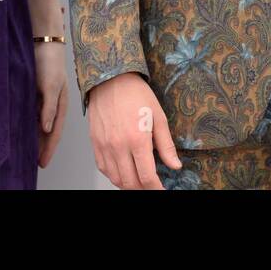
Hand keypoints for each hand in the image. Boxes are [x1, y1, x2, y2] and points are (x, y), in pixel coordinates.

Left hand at [34, 40, 68, 168]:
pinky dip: (26, 124)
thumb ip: (49, 108)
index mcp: (61, 105)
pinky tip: (19, 131)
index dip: (49, 148)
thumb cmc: (50, 63)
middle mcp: (52, 105)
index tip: (42, 163)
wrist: (43, 42)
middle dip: (41, 147)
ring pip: (37, 124)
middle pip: (46, 131)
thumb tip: (48, 130)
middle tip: (32, 164)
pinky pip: (29, 114)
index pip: (55, 132)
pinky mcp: (33, 93)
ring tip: (24, 152)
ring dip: (33, 137)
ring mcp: (42, 99)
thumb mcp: (51, 86)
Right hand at [87, 72, 180, 188]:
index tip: (162, 190)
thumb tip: (175, 165)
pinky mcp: (95, 144)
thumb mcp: (158, 116)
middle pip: (130, 182)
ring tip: (139, 181)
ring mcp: (104, 146)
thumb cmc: (136, 94)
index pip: (146, 176)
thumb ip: (166, 145)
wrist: (111, 79)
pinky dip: (114, 176)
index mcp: (137, 139)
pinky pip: (104, 169)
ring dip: (128, 185)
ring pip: (116, 179)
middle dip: (143, 189)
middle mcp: (118, 146)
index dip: (156, 188)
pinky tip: (124, 171)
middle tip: (152, 185)